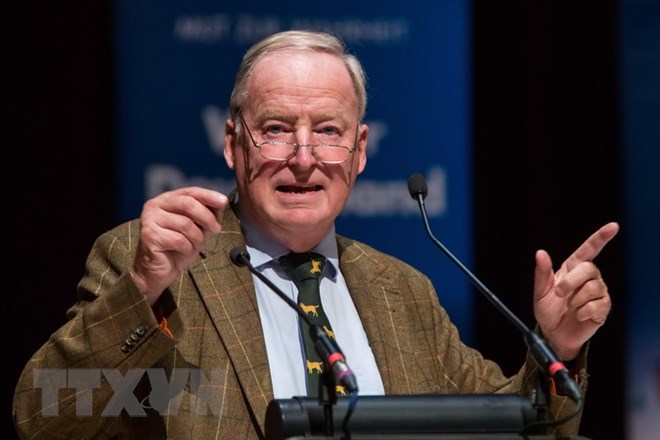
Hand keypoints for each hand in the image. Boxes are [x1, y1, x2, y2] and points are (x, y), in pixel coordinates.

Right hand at [130, 187, 228, 304]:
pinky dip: (187, 248)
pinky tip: (183, 252)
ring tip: (194, 245)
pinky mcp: (149, 235)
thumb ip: (206, 215)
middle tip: (216, 229)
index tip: (223, 201)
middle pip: (188, 204)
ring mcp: (149, 219)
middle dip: (206, 217)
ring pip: (185, 224)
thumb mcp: (197, 229)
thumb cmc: (177, 249)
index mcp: (166, 200)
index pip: (190, 192)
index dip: (208, 195)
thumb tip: (221, 203)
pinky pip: (178, 239)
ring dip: (197, 238)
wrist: (158, 272)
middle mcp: (155, 206)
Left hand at [533, 222, 618, 359]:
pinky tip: (578, 315)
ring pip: (593, 287)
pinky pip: (597, 305)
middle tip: (560, 293)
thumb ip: (541, 272)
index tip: (613, 227)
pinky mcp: (603, 308)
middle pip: (589, 268)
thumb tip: (540, 253)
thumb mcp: (540, 291)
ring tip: (569, 306)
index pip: (589, 250)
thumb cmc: (548, 310)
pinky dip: (583, 312)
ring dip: (576, 299)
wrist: (553, 333)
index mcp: (572, 269)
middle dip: (572, 281)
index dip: (600, 237)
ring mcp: (598, 292)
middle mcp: (588, 278)